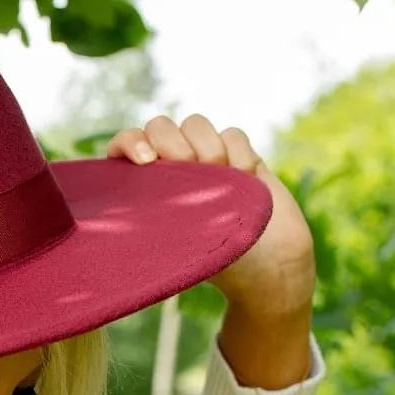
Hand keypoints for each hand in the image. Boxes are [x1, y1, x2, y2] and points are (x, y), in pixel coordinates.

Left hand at [106, 112, 315, 323]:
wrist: (269, 270)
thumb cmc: (216, 266)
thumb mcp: (176, 248)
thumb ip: (154, 222)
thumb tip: (132, 211)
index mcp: (150, 188)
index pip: (125, 147)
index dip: (129, 143)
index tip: (145, 161)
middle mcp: (175, 168)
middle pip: (160, 125)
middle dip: (172, 142)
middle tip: (190, 168)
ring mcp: (208, 159)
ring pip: (195, 123)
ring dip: (207, 147)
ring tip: (222, 180)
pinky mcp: (241, 156)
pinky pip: (233, 134)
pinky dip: (239, 153)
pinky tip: (247, 179)